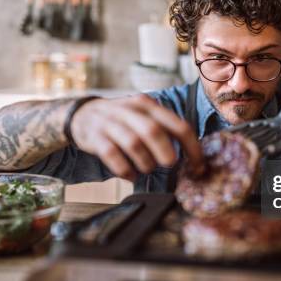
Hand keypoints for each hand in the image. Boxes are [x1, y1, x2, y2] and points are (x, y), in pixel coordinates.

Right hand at [70, 95, 204, 180]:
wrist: (82, 115)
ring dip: (145, 162)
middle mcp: (130, 111)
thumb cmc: (122, 121)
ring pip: (133, 143)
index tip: (199, 167)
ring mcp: (111, 123)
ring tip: (146, 169)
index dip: (193, 148)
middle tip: (170, 165)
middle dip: (166, 152)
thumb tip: (191, 157)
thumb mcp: (143, 116)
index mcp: (149, 105)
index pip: (178, 125)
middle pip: (153, 131)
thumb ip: (164, 129)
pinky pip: (112, 155)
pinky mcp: (95, 137)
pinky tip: (130, 176)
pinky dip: (125, 170)